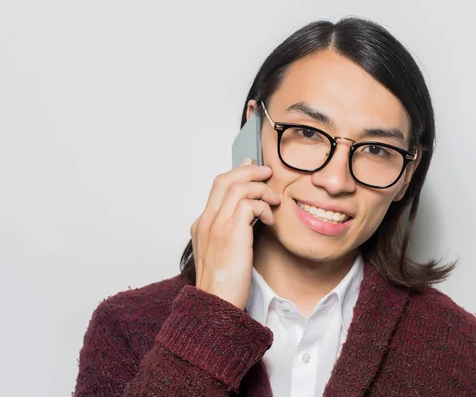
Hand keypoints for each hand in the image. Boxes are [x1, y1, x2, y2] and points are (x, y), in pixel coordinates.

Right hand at [190, 159, 279, 308]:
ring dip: (261, 189)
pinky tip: (271, 220)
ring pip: (238, 187)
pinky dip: (263, 207)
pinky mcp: (231, 232)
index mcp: (202, 225)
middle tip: (267, 173)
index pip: (218, 187)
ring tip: (273, 200)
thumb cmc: (223, 285)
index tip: (253, 171)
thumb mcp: (223, 253)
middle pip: (225, 180)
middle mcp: (206, 221)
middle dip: (249, 171)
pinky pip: (249, 204)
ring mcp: (216, 225)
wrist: (215, 304)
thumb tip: (249, 217)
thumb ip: (230, 232)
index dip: (237, 174)